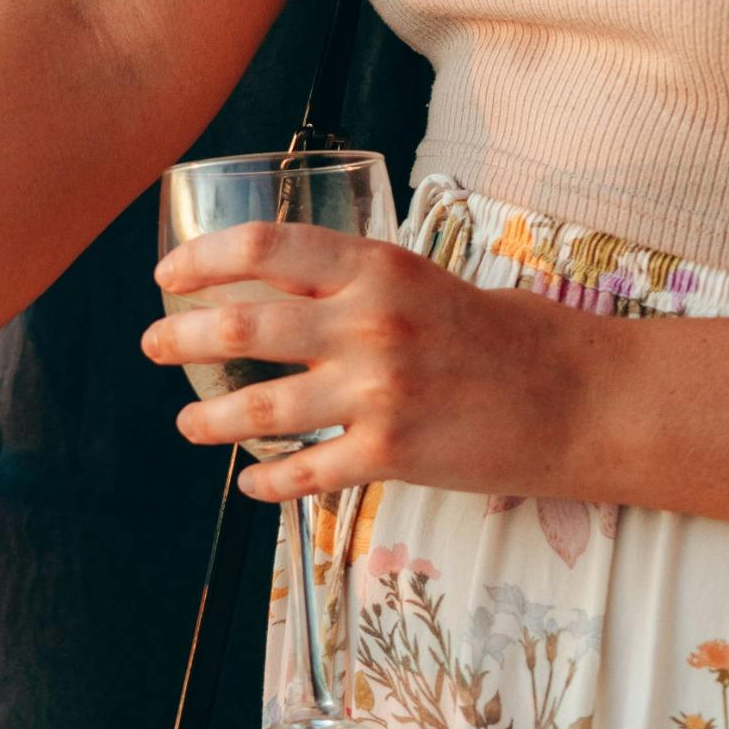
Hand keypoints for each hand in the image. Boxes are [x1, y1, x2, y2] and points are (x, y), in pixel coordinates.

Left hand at [143, 221, 604, 504]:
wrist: (576, 398)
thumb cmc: (503, 334)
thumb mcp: (423, 280)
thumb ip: (354, 282)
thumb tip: (279, 283)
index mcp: (376, 266)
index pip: (262, 247)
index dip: (202, 259)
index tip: (168, 274)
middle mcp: (368, 323)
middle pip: (241, 326)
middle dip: (179, 336)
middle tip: (152, 344)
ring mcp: (377, 392)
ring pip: (257, 407)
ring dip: (208, 418)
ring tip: (189, 422)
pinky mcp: (391, 455)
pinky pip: (304, 472)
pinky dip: (266, 479)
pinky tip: (250, 481)